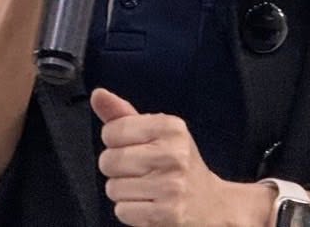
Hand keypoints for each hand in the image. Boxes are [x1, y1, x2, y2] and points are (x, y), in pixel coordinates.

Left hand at [91, 88, 272, 226]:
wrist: (211, 204)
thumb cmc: (177, 164)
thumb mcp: (156, 133)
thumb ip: (123, 115)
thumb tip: (98, 95)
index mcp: (171, 127)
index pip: (113, 131)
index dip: (114, 142)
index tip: (131, 147)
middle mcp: (175, 154)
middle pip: (109, 161)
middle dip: (115, 169)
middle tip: (137, 171)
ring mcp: (172, 186)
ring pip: (113, 188)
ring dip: (122, 192)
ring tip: (145, 189)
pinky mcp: (169, 214)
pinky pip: (123, 211)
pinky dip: (130, 211)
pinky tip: (148, 205)